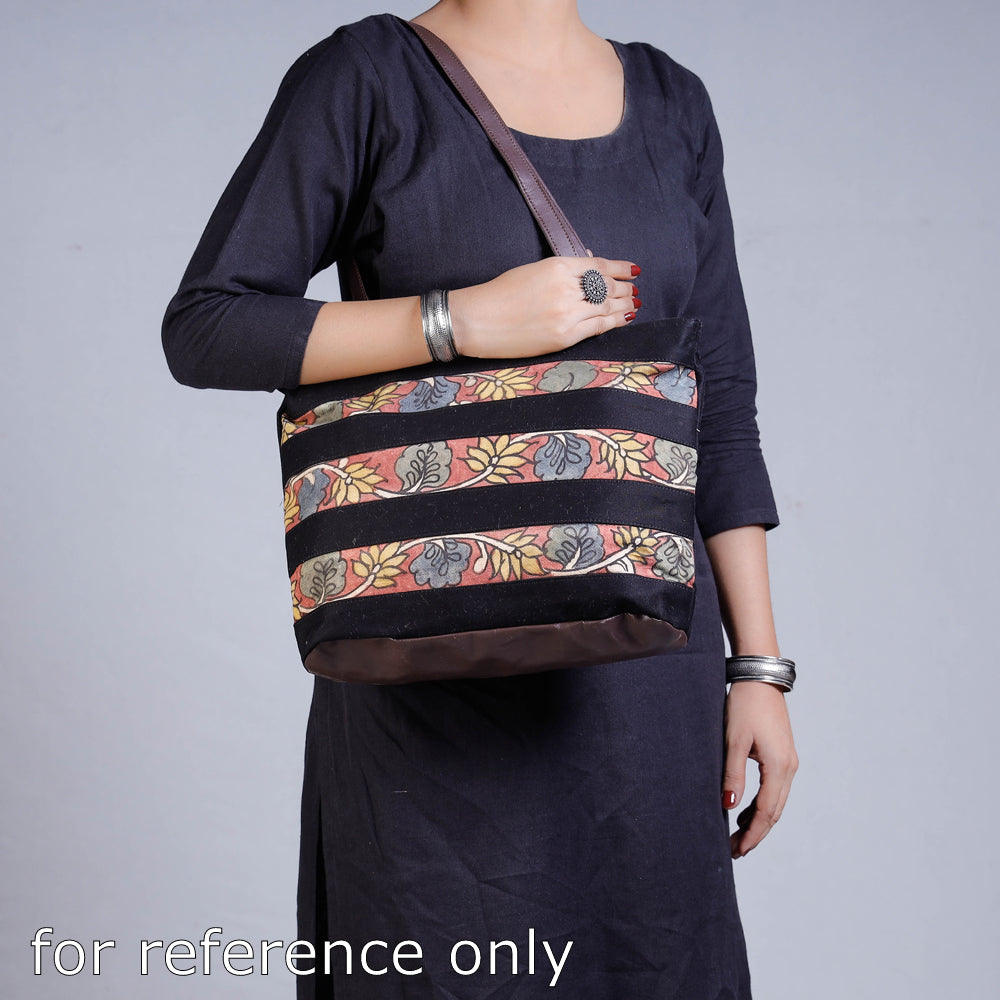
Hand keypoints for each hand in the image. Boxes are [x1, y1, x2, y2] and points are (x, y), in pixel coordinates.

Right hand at [447, 255, 640, 357]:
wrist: (477, 321)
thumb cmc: (499, 294)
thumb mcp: (532, 270)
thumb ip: (563, 268)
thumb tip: (589, 263)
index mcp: (557, 266)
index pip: (599, 266)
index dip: (620, 268)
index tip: (632, 270)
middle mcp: (566, 289)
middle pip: (607, 287)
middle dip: (625, 288)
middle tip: (635, 289)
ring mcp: (567, 315)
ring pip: (607, 308)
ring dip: (625, 305)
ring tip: (634, 303)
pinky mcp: (564, 337)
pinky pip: (598, 327)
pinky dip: (614, 321)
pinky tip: (624, 318)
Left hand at [722, 680, 797, 858]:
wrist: (760, 677)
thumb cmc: (745, 705)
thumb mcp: (733, 740)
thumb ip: (732, 774)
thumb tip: (728, 807)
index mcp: (779, 767)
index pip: (766, 812)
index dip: (752, 834)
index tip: (737, 850)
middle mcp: (789, 767)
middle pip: (774, 812)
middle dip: (755, 833)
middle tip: (734, 850)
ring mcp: (789, 761)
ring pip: (776, 802)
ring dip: (759, 820)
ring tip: (738, 835)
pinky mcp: (783, 755)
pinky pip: (775, 789)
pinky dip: (762, 804)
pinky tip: (745, 810)